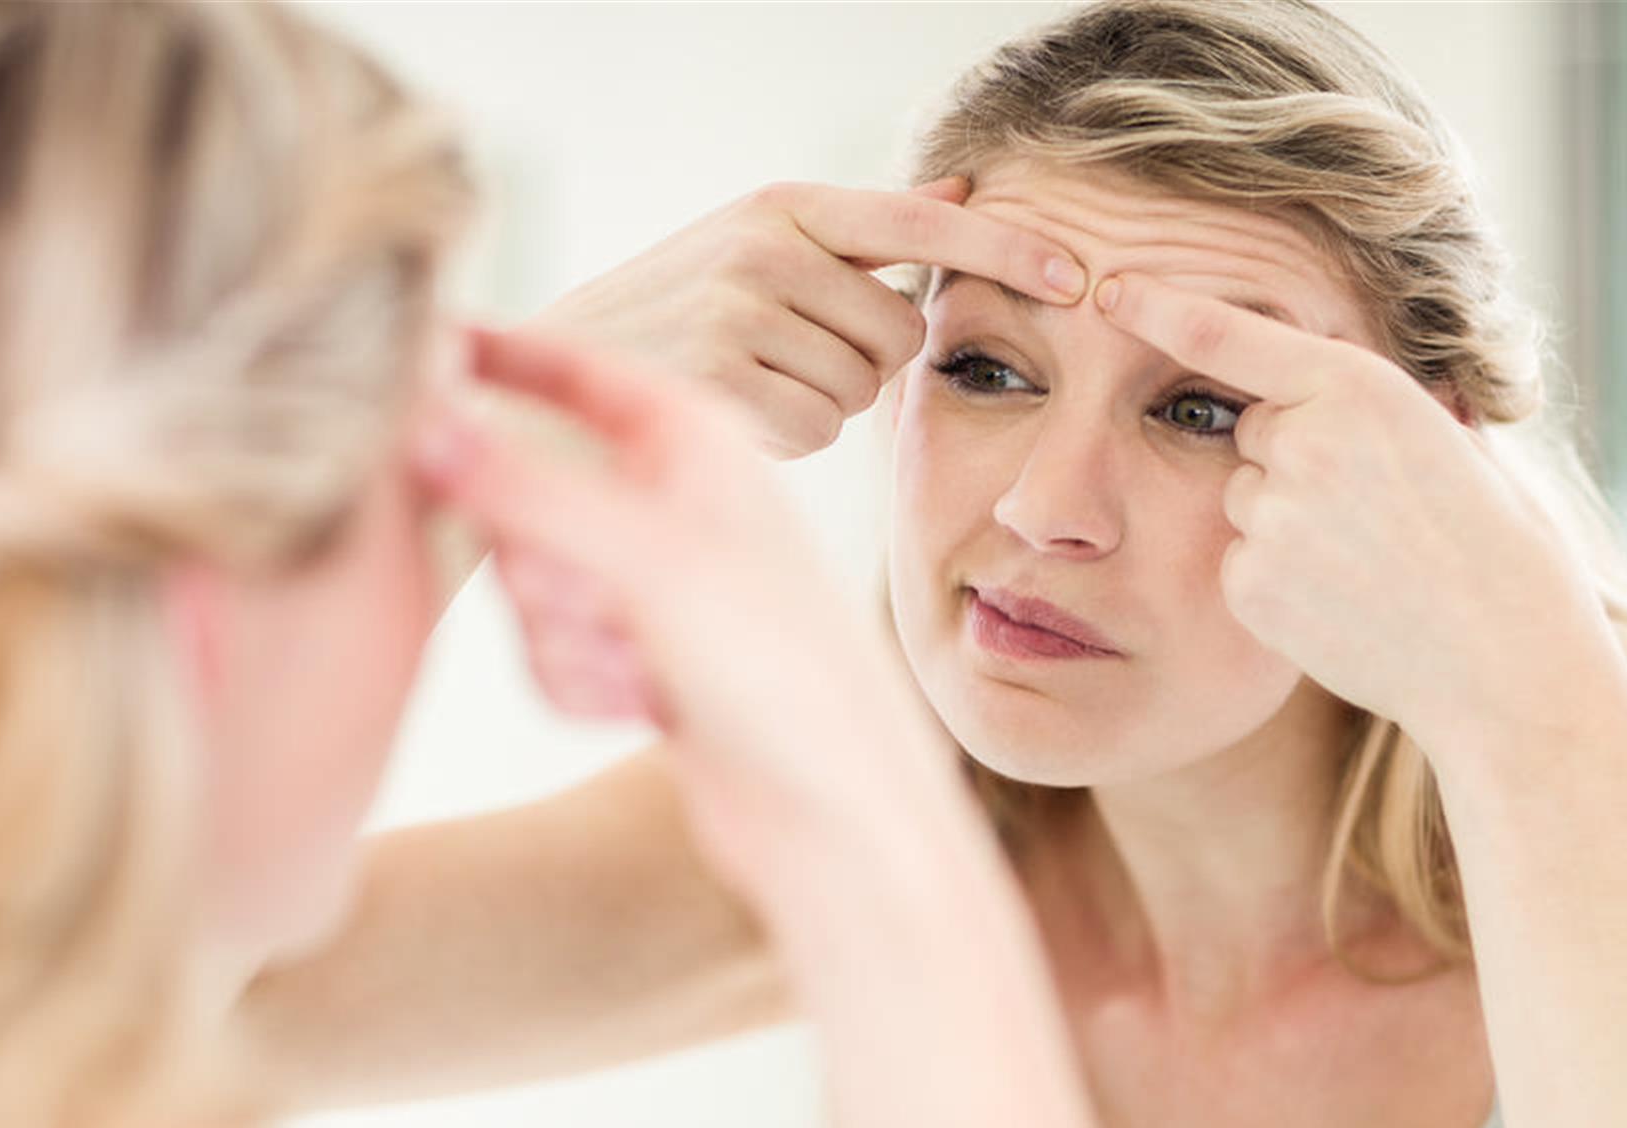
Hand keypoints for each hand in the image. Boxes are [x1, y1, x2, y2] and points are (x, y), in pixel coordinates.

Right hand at [422, 326, 959, 897]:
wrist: (831, 817)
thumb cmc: (780, 675)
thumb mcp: (651, 565)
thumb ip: (530, 492)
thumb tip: (420, 424)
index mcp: (697, 443)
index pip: (576, 365)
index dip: (496, 353)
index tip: (412, 344)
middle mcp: (670, 500)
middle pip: (521, 492)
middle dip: (541, 564)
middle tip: (597, 603)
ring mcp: (648, 582)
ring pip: (527, 582)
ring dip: (565, 636)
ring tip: (642, 668)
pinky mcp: (634, 656)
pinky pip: (545, 650)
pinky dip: (579, 683)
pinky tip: (647, 709)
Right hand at [533, 180, 1087, 458]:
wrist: (547, 375)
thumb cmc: (668, 316)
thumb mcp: (752, 248)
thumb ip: (856, 233)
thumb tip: (960, 191)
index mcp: (781, 208)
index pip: (919, 225)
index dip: (1005, 248)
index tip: (1079, 270)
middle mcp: (766, 250)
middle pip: (898, 336)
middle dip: (865, 363)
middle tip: (789, 359)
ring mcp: (741, 316)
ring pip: (859, 390)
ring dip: (821, 402)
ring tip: (747, 381)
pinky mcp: (724, 382)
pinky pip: (815, 430)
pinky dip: (785, 436)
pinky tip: (730, 414)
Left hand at [1093, 275, 1623, 751]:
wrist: (1501, 658)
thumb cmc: (1496, 547)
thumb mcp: (1457, 442)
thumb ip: (1385, 409)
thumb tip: (1359, 384)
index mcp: (1359, 386)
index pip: (1228, 334)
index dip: (1160, 308)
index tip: (1111, 292)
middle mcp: (1305, 440)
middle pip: (1252, 431)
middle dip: (1293, 458)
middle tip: (1369, 511)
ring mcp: (1274, 515)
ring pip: (1245, 498)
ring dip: (1286, 521)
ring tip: (1364, 560)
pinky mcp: (1250, 582)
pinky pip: (1239, 560)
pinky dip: (1277, 578)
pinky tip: (1340, 601)